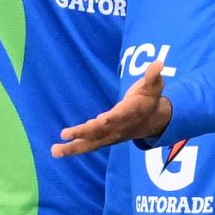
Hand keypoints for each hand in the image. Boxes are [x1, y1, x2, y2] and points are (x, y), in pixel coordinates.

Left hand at [51, 59, 172, 157]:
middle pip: (99, 132)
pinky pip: (88, 145)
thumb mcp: (154, 86)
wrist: (153, 122)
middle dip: (82, 133)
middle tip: (65, 134)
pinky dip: (73, 149)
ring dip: (72, 148)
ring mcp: (110, 135)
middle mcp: (118, 127)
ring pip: (91, 143)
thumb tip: (159, 63)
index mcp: (130, 113)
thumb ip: (153, 76)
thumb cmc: (149, 99)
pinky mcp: (104, 139)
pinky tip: (57, 151)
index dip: (110, 119)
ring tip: (55, 151)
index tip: (99, 120)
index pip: (119, 116)